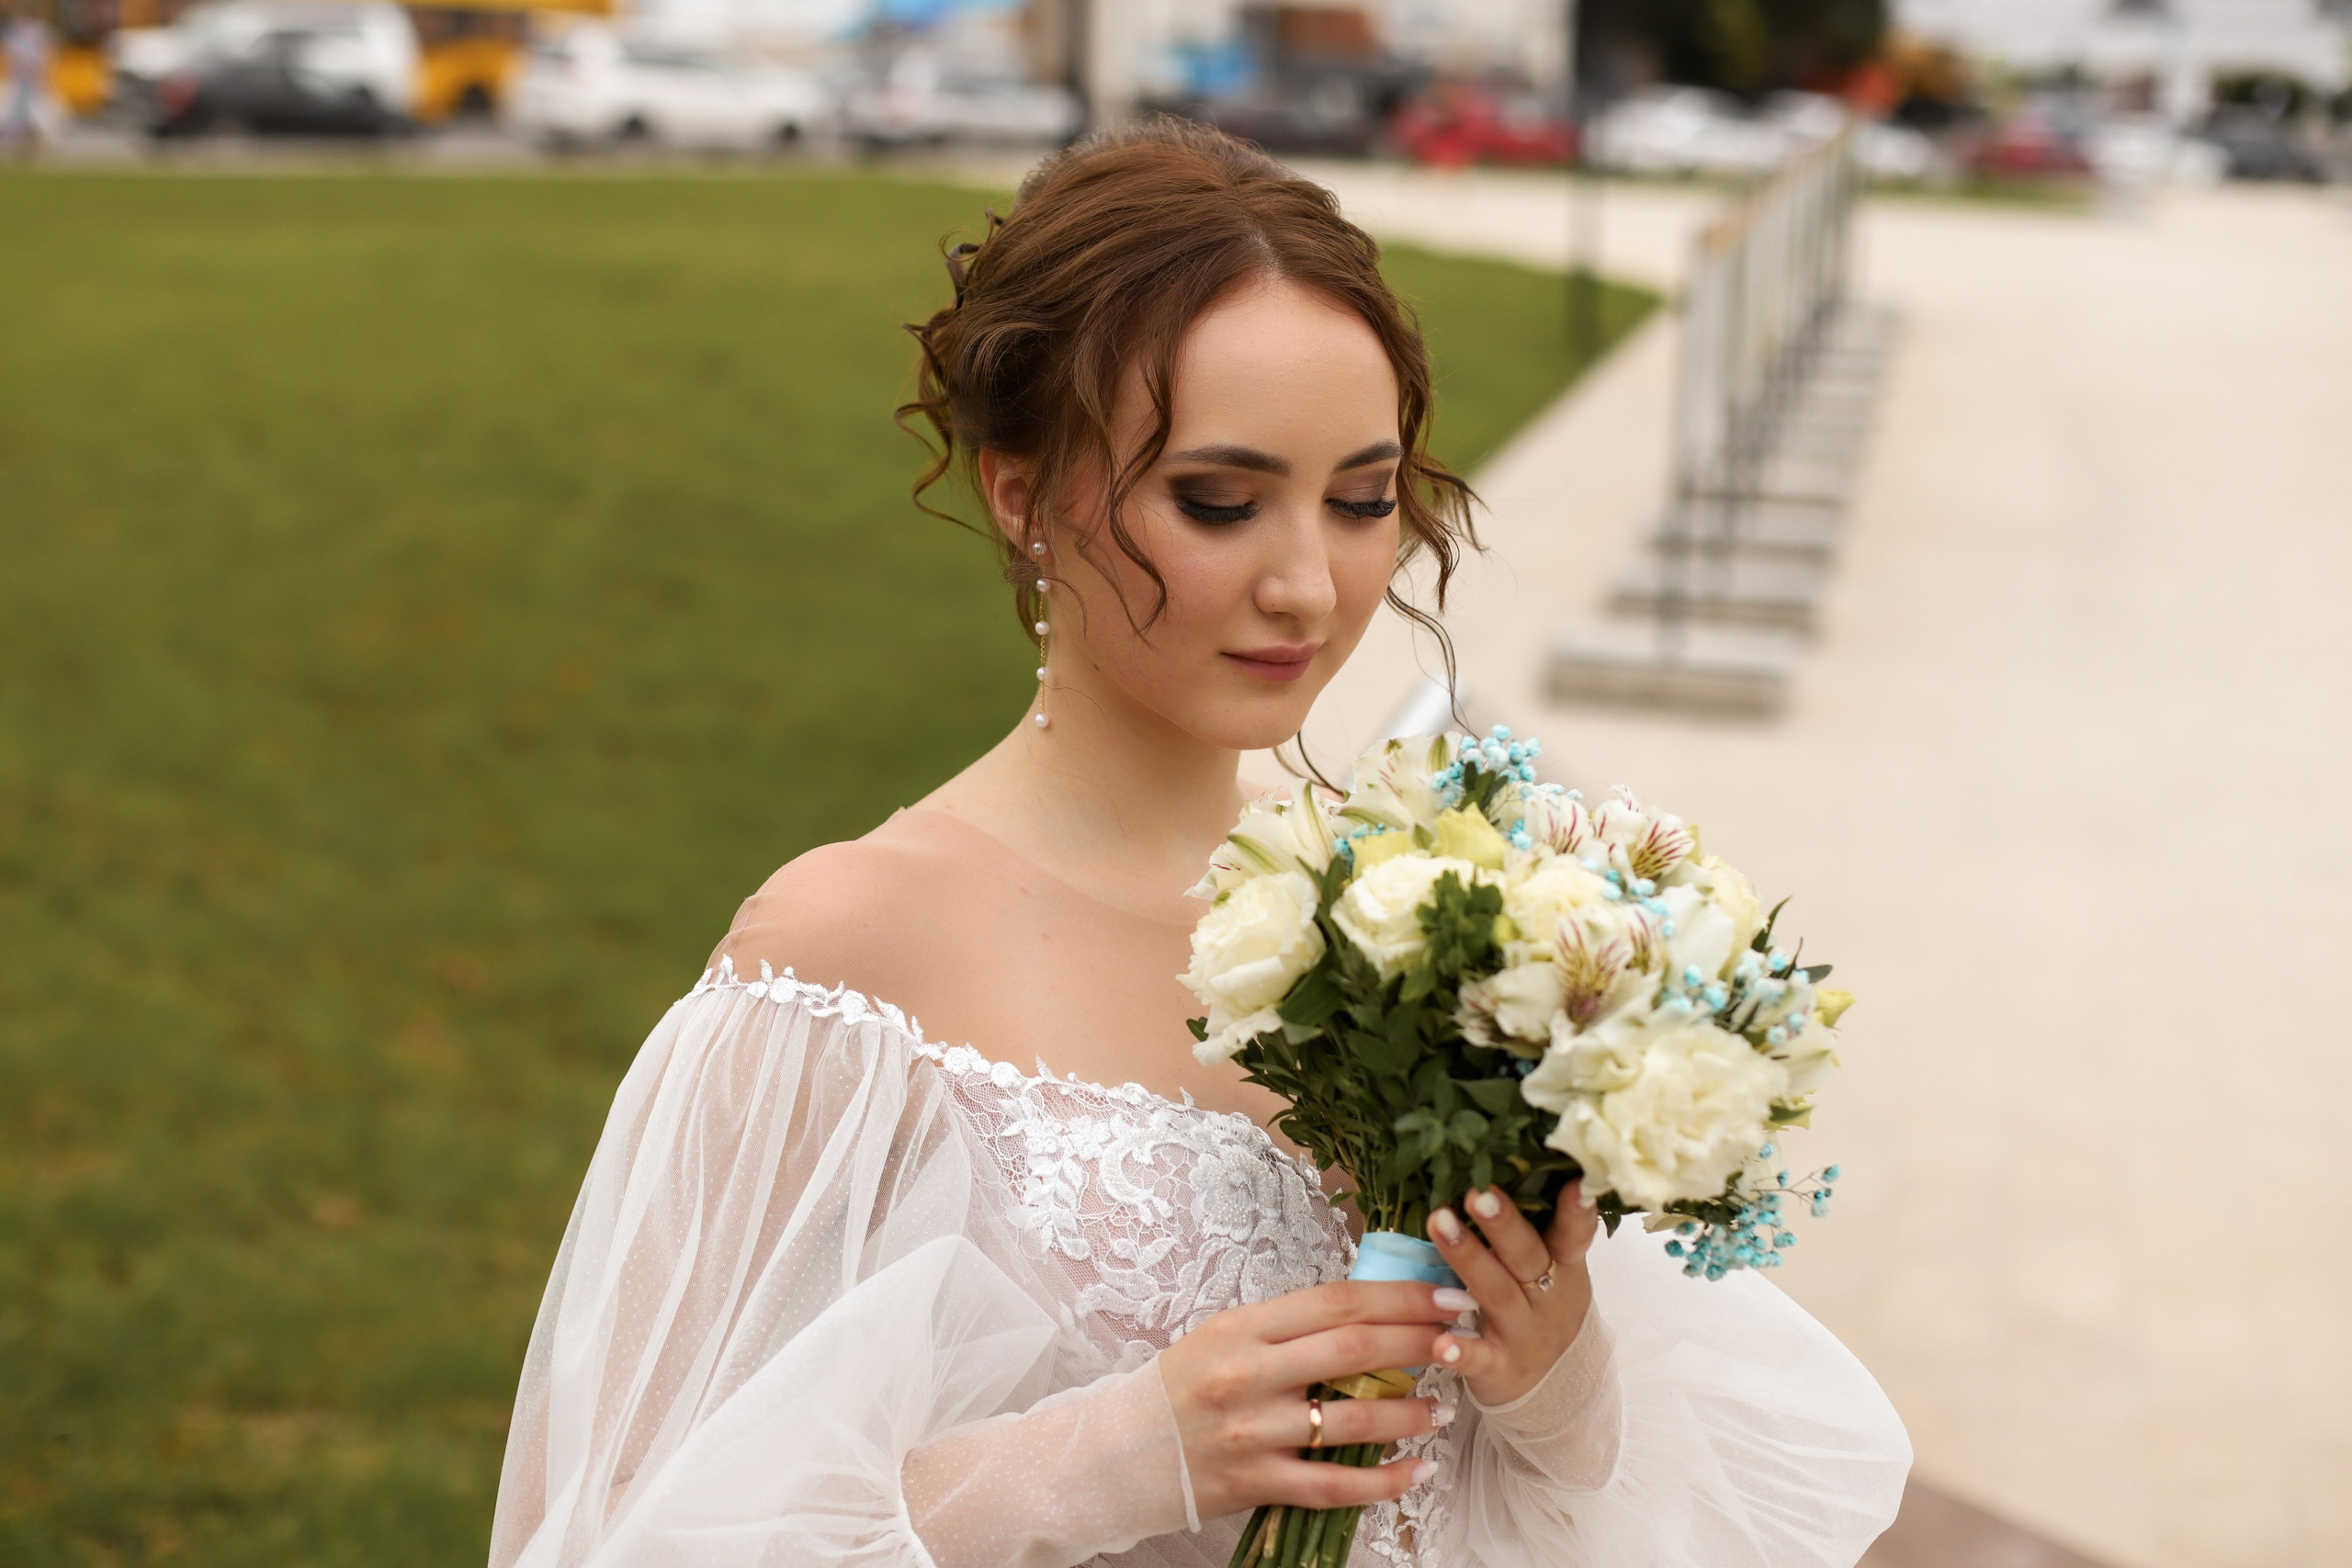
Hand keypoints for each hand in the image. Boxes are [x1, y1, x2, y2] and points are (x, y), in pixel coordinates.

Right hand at [1157, 1279, 1466, 1518]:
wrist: (1117, 1452)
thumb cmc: (1179, 1387)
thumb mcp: (1224, 1336)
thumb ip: (1287, 1327)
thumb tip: (1366, 1312)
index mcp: (1243, 1328)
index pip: (1337, 1302)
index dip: (1400, 1296)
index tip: (1445, 1294)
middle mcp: (1249, 1376)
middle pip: (1354, 1349)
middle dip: (1419, 1340)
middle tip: (1463, 1336)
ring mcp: (1254, 1433)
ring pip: (1352, 1420)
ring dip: (1410, 1412)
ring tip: (1444, 1407)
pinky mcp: (1256, 1484)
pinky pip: (1334, 1486)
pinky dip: (1385, 1481)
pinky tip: (1419, 1469)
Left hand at [1425, 1181, 1601, 1407]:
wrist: (1558, 1391)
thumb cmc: (1542, 1309)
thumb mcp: (1553, 1270)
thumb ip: (1534, 1229)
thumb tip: (1493, 1162)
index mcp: (1563, 1266)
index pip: (1573, 1234)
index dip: (1576, 1210)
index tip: (1575, 1182)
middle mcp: (1548, 1298)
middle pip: (1527, 1257)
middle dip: (1504, 1224)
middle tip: (1478, 1192)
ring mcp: (1524, 1334)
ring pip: (1496, 1294)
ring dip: (1468, 1258)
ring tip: (1439, 1223)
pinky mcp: (1499, 1368)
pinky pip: (1479, 1357)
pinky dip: (1461, 1349)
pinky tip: (1441, 1340)